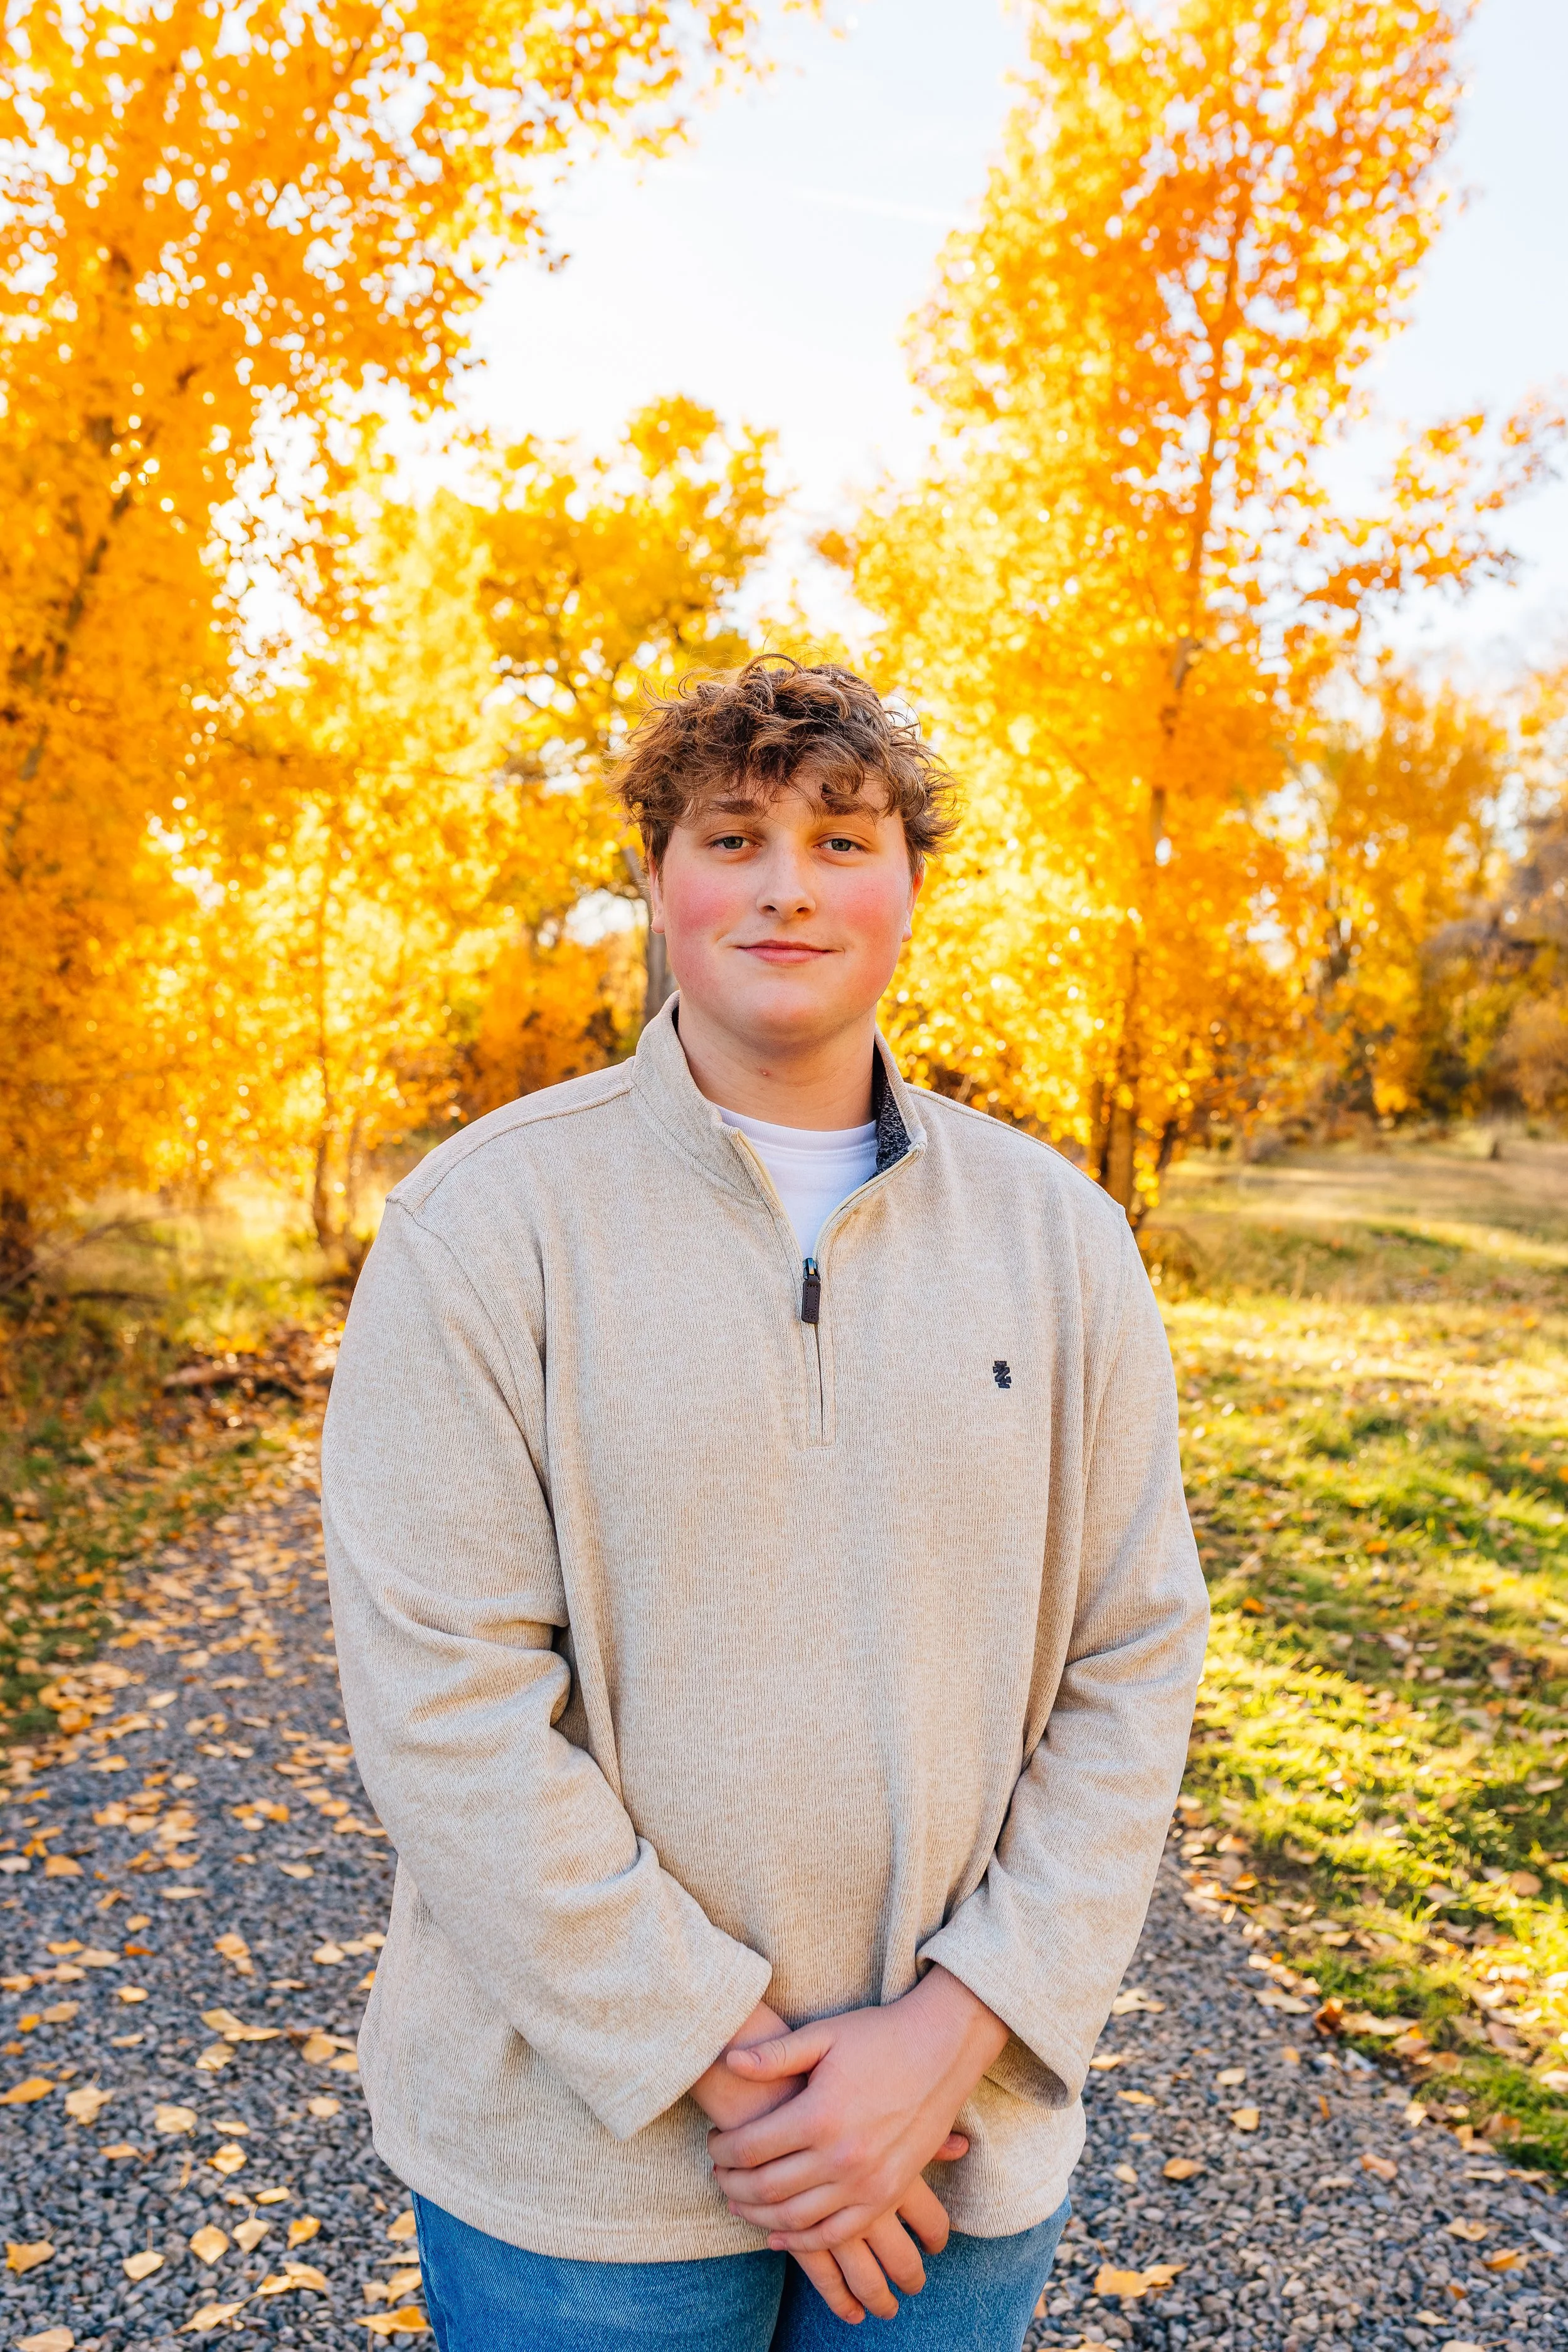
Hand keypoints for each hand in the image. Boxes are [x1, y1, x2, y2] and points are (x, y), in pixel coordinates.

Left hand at [708, 1966, 1006, 2255]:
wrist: (942, 2051)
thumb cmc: (879, 2037)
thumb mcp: (825, 2036)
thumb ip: (775, 2055)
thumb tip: (729, 2061)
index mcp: (819, 2114)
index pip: (751, 2147)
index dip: (724, 2149)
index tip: (713, 2141)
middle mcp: (841, 2156)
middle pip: (766, 2188)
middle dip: (732, 2184)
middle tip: (718, 2173)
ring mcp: (866, 2182)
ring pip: (795, 2218)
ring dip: (758, 2216)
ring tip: (738, 2200)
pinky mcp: (886, 2196)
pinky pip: (835, 2233)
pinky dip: (801, 2240)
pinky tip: (778, 2232)